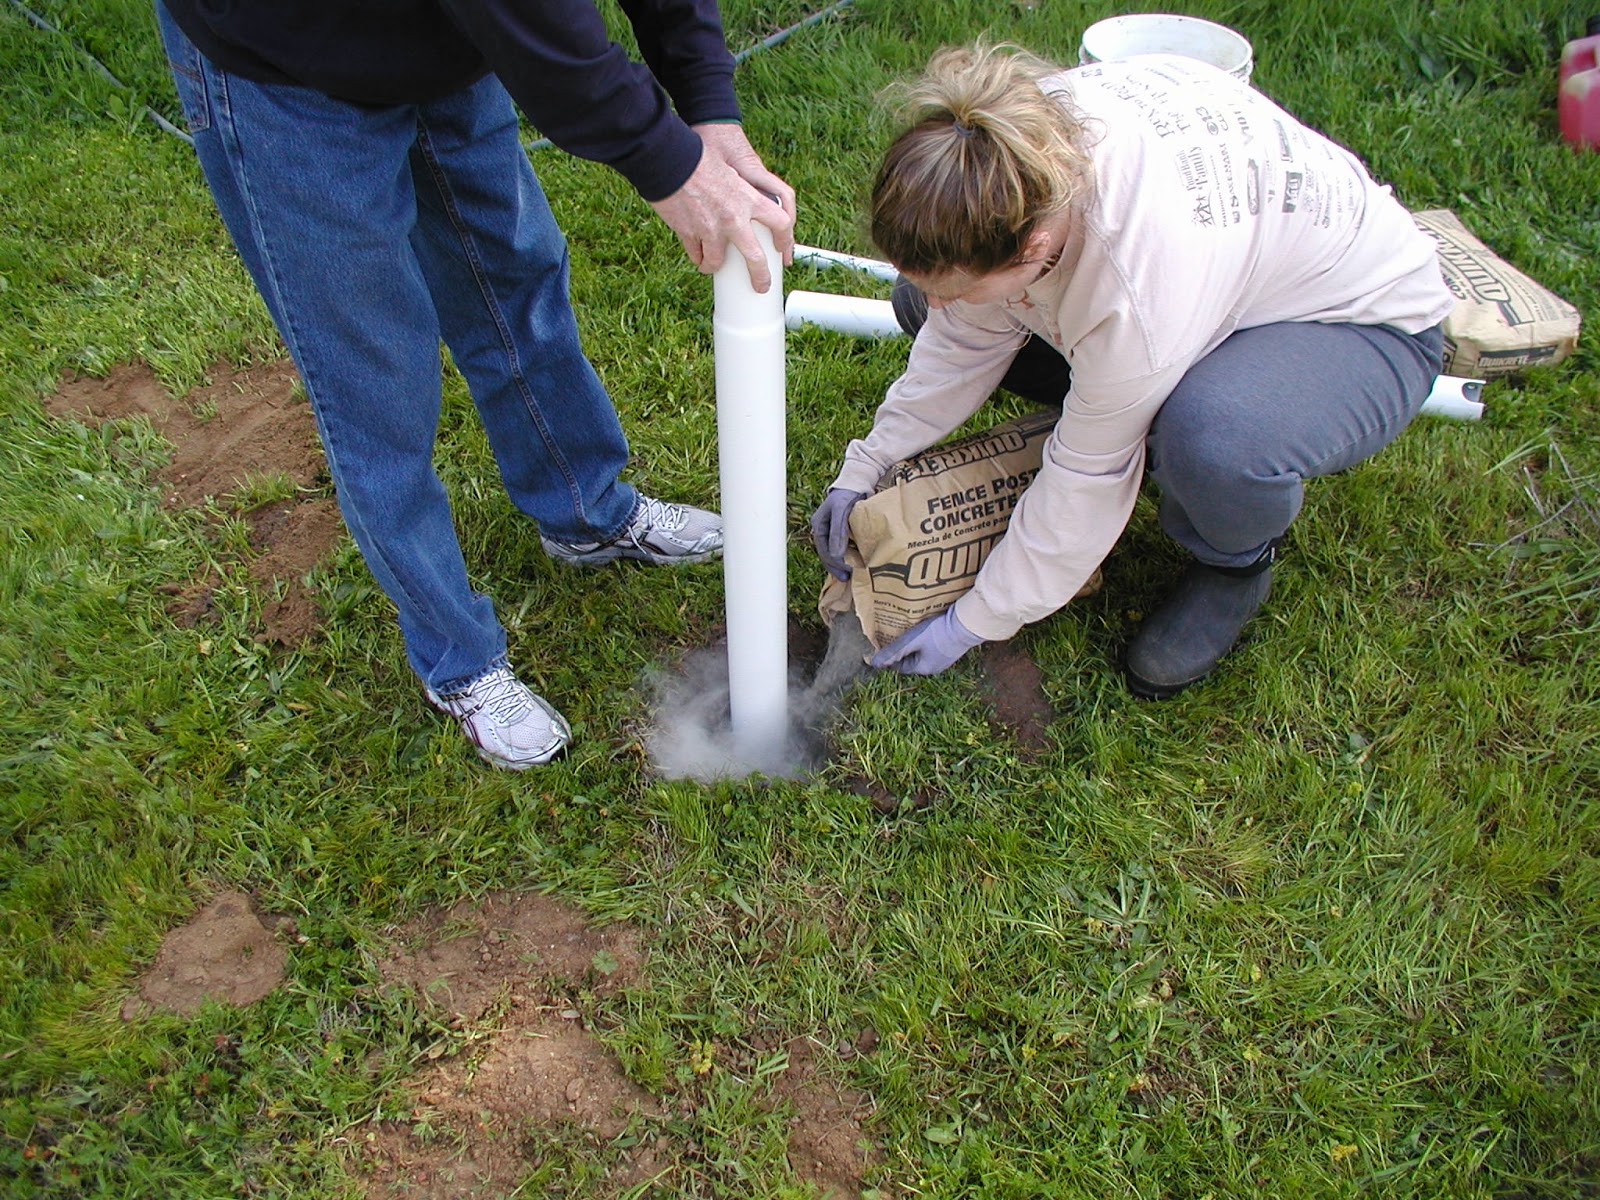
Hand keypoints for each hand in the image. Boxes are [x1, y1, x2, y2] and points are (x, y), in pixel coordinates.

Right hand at [649, 123, 794, 290]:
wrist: (669, 159)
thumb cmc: (698, 159)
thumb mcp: (731, 172)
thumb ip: (742, 191)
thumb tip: (747, 208)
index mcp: (748, 199)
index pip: (781, 223)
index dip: (785, 240)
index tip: (782, 249)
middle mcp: (733, 218)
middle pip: (754, 258)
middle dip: (760, 277)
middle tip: (761, 285)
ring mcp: (710, 229)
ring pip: (716, 261)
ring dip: (714, 266)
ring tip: (712, 266)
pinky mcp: (688, 233)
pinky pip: (695, 254)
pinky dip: (696, 257)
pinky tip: (696, 255)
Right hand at [810, 488, 866, 579]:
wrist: (857, 483)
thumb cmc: (848, 494)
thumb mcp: (841, 511)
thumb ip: (838, 531)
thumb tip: (836, 555)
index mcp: (819, 525)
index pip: (823, 549)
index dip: (832, 562)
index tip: (844, 571)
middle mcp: (824, 530)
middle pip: (827, 553)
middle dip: (835, 567)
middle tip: (846, 578)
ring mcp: (833, 531)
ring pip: (834, 552)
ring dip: (841, 564)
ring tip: (850, 576)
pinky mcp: (843, 531)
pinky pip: (842, 547)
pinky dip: (847, 556)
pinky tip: (853, 564)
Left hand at [870, 608, 983, 675]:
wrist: (967, 624)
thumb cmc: (938, 633)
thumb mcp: (912, 641)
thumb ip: (894, 651)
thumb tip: (874, 664)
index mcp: (924, 668)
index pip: (901, 667)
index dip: (892, 657)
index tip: (886, 645)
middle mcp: (935, 667)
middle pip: (913, 660)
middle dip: (904, 651)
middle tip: (896, 637)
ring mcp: (946, 659)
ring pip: (924, 654)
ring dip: (916, 645)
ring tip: (910, 631)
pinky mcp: (953, 649)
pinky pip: (935, 648)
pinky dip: (928, 641)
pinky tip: (927, 630)